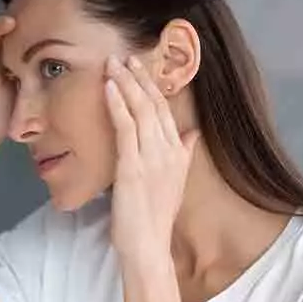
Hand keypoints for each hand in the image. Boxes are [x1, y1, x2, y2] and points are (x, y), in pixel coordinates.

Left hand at [104, 55, 199, 261]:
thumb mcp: (176, 182)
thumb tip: (192, 132)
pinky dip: (117, 104)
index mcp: (178, 153)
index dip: (152, 86)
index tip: (141, 67)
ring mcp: (151, 158)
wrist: (149, 245)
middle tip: (125, 56)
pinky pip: (125, 127)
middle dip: (138, 77)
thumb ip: (185, 153)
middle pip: (153, 104)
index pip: (165, 110)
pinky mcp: (132, 166)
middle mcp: (168, 151)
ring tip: (113, 63)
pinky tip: (109, 87)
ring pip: (140, 110)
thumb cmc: (156, 216)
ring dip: (125, 83)